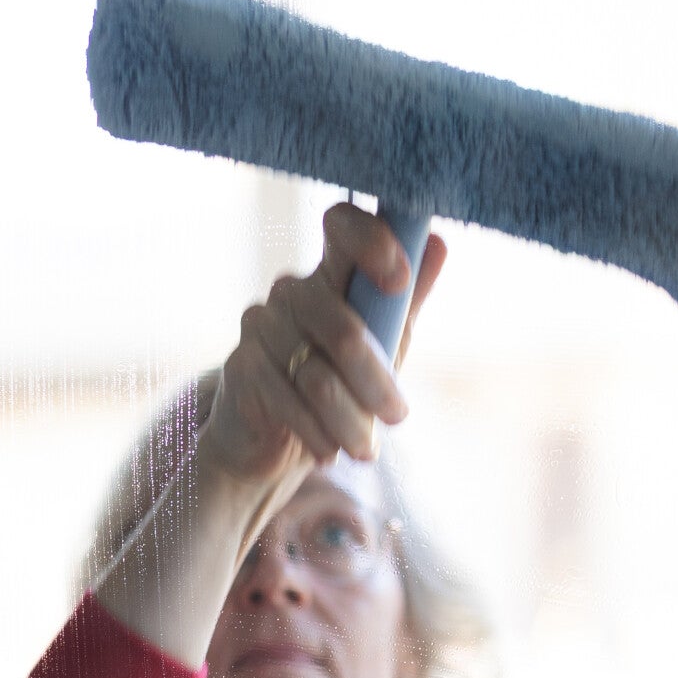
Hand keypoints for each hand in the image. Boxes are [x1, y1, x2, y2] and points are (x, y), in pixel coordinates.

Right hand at [204, 202, 447, 494]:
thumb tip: (437, 244)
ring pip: (316, 374)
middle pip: (341, 326)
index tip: (399, 281)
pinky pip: (287, 401)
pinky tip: (329, 452)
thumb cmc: (337, 380)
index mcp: (331, 273)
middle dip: (375, 380)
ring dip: (348, 419)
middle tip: (398, 417)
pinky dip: (315, 432)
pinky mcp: (240, 367)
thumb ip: (405, 301)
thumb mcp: (380, 343)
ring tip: (366, 451)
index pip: (343, 225)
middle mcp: (291, 291)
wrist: (273, 437)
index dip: (372, 243)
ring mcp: (260, 326)